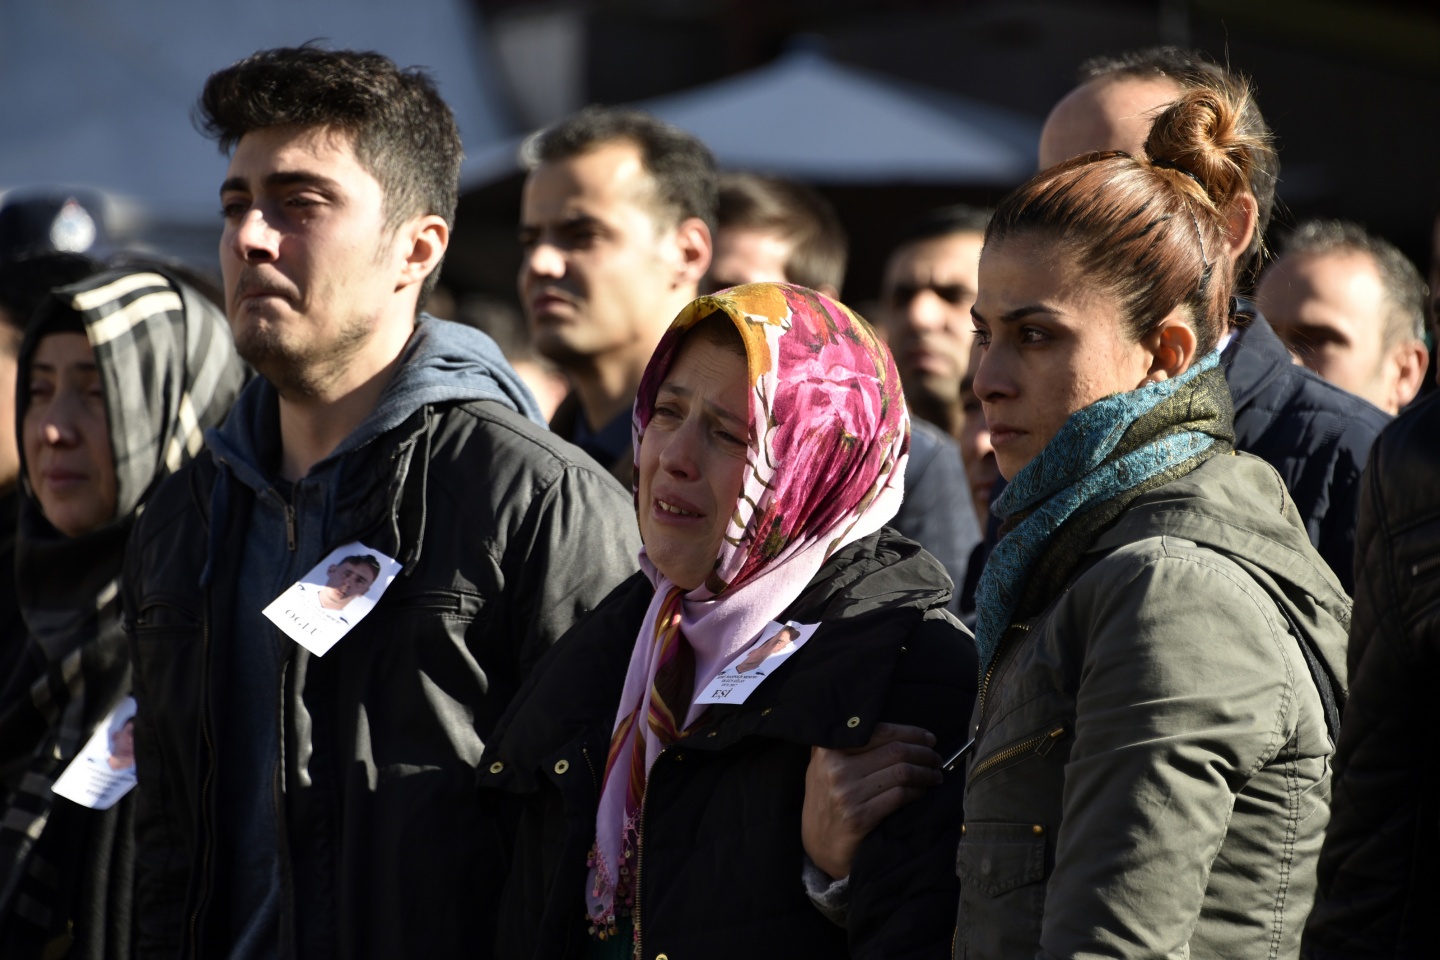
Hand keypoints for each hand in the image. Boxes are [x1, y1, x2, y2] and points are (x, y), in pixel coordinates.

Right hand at [801, 723, 942, 879]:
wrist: (818, 844)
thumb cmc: (827, 800)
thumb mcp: (823, 766)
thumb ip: (843, 744)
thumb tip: (883, 724)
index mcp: (828, 750)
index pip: (880, 732)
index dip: (910, 733)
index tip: (928, 738)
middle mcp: (836, 769)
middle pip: (895, 751)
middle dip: (924, 753)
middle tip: (936, 758)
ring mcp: (847, 794)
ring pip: (902, 773)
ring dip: (925, 773)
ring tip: (934, 775)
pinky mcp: (859, 817)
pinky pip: (900, 796)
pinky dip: (917, 791)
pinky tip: (922, 791)